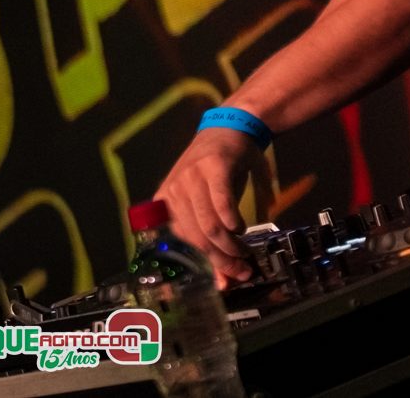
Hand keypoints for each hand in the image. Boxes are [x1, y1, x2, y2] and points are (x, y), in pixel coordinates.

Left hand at [155, 128, 266, 286]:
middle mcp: (174, 190)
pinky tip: (241, 229)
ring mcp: (192, 177)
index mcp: (165, 202)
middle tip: (240, 273)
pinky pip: (222, 203)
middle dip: (220, 262)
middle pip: (196, 239)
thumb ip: (211, 237)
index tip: (219, 284)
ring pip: (209, 225)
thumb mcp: (207, 201)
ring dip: (230, 246)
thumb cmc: (219, 169)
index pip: (178, 245)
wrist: (230, 125)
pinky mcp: (214, 167)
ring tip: (244, 255)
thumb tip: (224, 280)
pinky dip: (233, 221)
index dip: (200, 268)